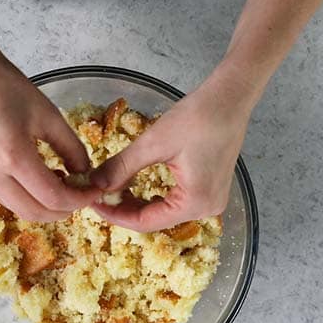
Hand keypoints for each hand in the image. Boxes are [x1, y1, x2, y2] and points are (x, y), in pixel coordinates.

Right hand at [0, 51, 99, 222]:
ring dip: (44, 206)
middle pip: (35, 213)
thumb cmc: (3, 84)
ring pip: (19, 209)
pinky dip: (27, 197)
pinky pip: (5, 197)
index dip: (79, 200)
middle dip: (64, 209)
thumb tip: (84, 173)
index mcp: (12, 155)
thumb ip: (72, 148)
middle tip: (80, 194)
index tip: (94, 191)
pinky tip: (38, 178)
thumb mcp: (47, 114)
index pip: (53, 197)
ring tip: (61, 184)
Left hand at [89, 72, 253, 231]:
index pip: (147, 222)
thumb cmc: (198, 118)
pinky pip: (176, 201)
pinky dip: (154, 195)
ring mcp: (211, 201)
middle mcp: (207, 209)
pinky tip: (136, 185)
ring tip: (113, 188)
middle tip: (98, 193)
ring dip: (138, 202)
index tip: (93, 202)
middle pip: (157, 220)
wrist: (229, 100)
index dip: (116, 215)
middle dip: (126, 208)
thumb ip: (122, 167)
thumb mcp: (154, 143)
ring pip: (165, 212)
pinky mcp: (210, 190)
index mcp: (195, 203)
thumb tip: (95, 184)